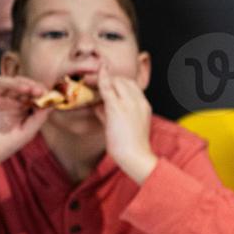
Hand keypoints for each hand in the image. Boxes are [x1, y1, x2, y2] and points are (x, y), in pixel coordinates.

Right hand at [0, 61, 49, 197]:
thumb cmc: (4, 146)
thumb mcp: (26, 132)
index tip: (47, 93)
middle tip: (38, 90)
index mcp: (18, 105)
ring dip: (13, 82)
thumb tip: (52, 103)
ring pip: (1, 83)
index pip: (29, 91)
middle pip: (17, 84)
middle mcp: (4, 99)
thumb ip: (38, 118)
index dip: (38, 89)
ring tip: (25, 88)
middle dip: (29, 85)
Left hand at [96, 63, 156, 183]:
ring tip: (90, 80)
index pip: (132, 85)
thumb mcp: (122, 126)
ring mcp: (129, 103)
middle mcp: (139, 101)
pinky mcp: (117, 108)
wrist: (135, 156)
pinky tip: (89, 77)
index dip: (118, 83)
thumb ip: (110, 114)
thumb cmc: (130, 146)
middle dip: (110, 80)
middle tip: (95, 81)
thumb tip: (98, 106)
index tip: (107, 83)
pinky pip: (106, 88)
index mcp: (144, 106)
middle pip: (125, 81)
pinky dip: (99, 80)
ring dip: (104, 80)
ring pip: (116, 81)